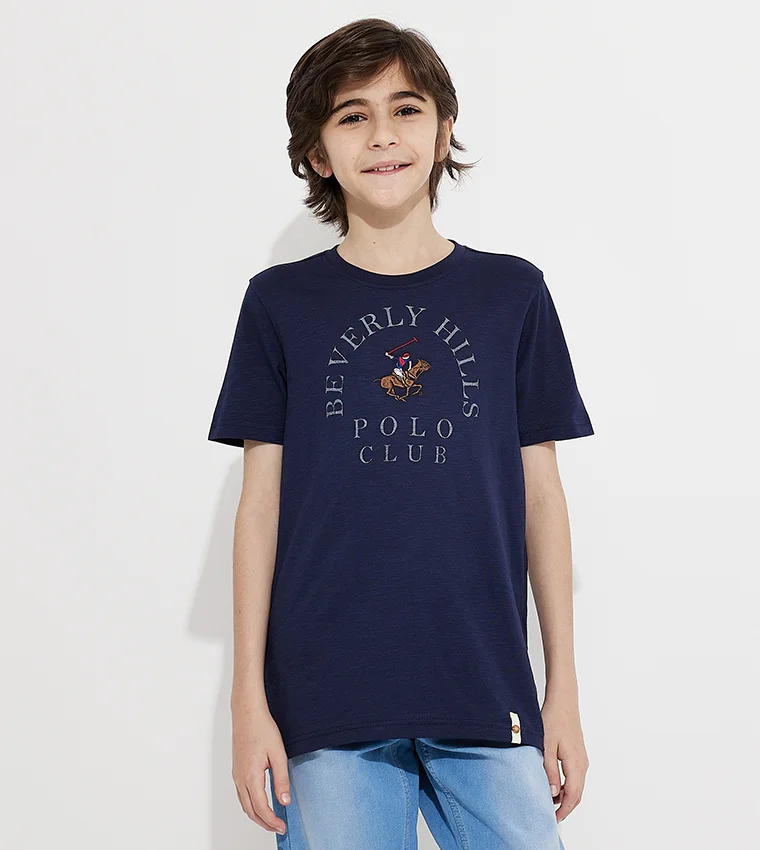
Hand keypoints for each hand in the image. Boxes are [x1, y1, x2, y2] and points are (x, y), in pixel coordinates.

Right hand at [231, 703, 290, 835]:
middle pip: (250, 811)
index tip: (282, 827)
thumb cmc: (262, 729)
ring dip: (257, 815)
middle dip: (264, 823)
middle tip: (278, 827)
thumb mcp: (278, 754)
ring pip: (244, 804)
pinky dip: (251, 805)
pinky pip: (241, 794)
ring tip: (271, 819)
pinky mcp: (237, 770)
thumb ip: (282, 779)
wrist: (247, 713)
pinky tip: (260, 803)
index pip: (261, 808)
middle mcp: (240, 778)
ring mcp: (236, 774)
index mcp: (251, 776)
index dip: (272, 821)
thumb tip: (285, 801)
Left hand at [541, 696, 588, 823]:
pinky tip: (554, 784)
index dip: (563, 810)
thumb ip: (548, 770)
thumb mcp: (546, 746)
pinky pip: (575, 776)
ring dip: (565, 796)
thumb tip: (552, 793)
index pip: (572, 795)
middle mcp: (582, 764)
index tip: (553, 818)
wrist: (563, 701)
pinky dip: (567, 786)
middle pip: (577, 794)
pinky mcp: (578, 754)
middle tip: (550, 814)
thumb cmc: (553, 719)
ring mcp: (582, 759)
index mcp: (575, 764)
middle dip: (565, 806)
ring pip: (576, 785)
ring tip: (549, 800)